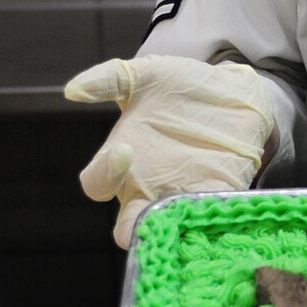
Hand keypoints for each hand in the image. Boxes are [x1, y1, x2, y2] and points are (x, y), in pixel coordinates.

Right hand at [65, 55, 275, 247]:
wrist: (233, 90)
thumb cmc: (182, 85)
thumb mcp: (146, 75)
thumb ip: (109, 79)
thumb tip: (73, 90)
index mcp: (122, 162)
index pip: (96, 185)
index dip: (103, 174)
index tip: (123, 150)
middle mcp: (149, 186)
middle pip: (129, 227)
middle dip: (134, 229)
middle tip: (148, 216)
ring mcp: (183, 194)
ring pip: (169, 231)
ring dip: (173, 231)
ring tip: (181, 219)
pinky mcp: (218, 194)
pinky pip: (208, 219)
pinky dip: (208, 223)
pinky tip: (212, 214)